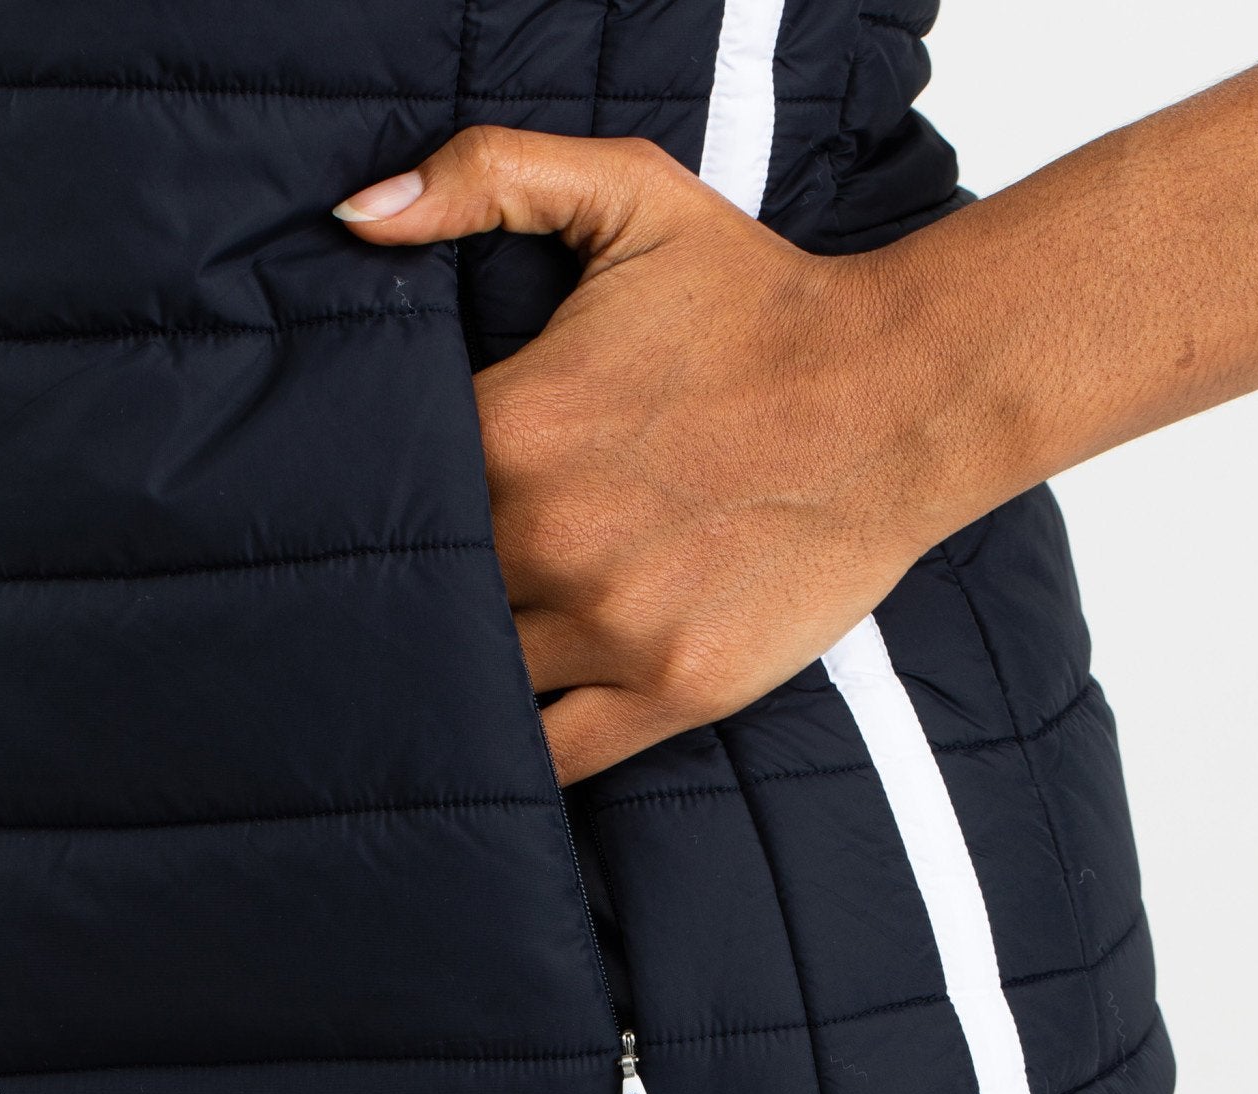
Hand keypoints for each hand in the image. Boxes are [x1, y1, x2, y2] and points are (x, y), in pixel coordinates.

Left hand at [336, 58, 1257, 782]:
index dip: (383, 509)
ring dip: (466, 672)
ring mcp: (613, 624)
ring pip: (485, 677)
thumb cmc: (763, 303)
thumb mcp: (628, 197)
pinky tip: (507, 735)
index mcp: (512, 430)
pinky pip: (556, 754)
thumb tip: (356, 217)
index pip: (390, 496)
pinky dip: (523, 750)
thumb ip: (488, 175)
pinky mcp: (674, 688)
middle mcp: (549, 538)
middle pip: (429, 596)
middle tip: (412, 597)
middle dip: (417, 595)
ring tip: (457, 661)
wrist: (900, 393)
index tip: (382, 515)